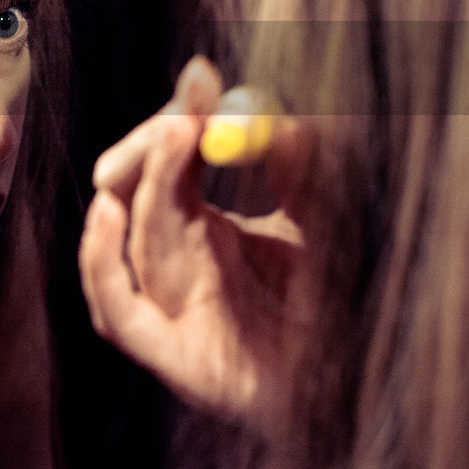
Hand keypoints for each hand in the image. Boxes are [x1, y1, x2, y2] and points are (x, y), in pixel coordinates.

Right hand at [78, 57, 309, 429]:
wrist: (365, 388)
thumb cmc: (337, 305)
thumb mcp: (323, 220)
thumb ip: (302, 169)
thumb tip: (276, 113)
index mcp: (199, 226)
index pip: (166, 162)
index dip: (176, 120)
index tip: (200, 80)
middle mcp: (175, 263)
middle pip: (133, 193)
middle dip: (152, 146)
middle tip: (184, 111)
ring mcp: (171, 308)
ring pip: (136, 242)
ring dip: (148, 184)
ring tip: (176, 135)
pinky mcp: (175, 356)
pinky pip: (121, 315)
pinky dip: (103, 267)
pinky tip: (109, 216)